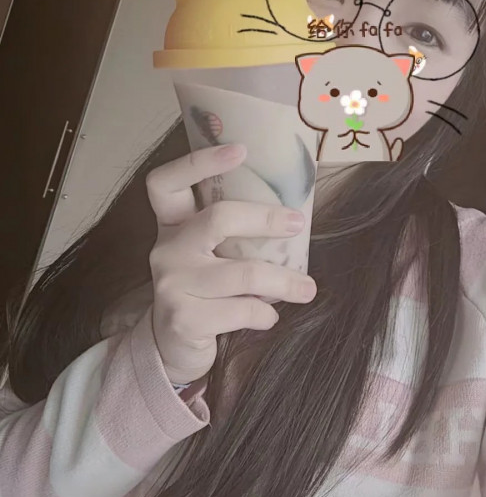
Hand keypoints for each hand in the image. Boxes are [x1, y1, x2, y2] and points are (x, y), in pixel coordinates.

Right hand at [145, 144, 316, 384]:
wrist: (171, 347)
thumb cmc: (203, 292)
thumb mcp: (209, 256)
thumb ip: (232, 236)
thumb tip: (293, 215)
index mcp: (173, 226)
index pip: (166, 182)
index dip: (198, 161)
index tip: (240, 149)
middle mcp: (166, 249)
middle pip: (218, 218)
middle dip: (264, 218)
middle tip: (297, 223)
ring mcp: (171, 284)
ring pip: (242, 272)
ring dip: (283, 281)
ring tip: (308, 289)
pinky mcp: (184, 318)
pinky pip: (241, 310)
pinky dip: (265, 314)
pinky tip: (269, 317)